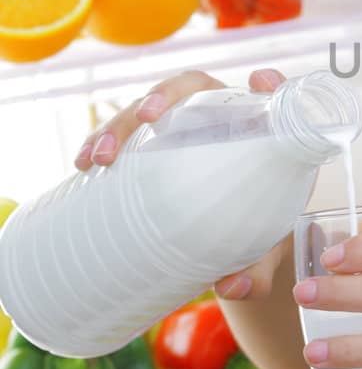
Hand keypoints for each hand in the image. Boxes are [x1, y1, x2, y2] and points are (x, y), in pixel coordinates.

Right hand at [73, 66, 289, 302]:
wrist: (234, 238)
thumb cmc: (259, 229)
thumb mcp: (265, 247)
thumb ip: (258, 267)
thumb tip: (232, 287)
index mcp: (260, 129)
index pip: (270, 93)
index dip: (269, 83)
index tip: (259, 81)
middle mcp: (221, 116)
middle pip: (193, 89)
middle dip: (164, 95)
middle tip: (145, 119)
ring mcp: (182, 125)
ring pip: (149, 106)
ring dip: (120, 123)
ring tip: (98, 157)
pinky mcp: (153, 143)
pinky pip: (126, 132)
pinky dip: (103, 141)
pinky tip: (83, 165)